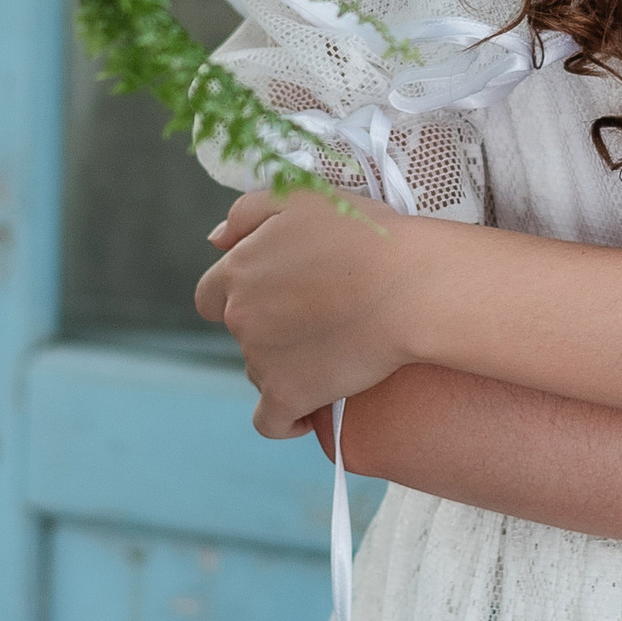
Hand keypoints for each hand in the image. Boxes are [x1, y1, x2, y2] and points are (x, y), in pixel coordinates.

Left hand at [196, 187, 422, 437]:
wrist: (410, 288)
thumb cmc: (367, 238)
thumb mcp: (304, 198)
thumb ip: (249, 212)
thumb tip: (214, 240)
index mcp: (238, 269)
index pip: (211, 296)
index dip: (241, 298)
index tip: (276, 298)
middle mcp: (239, 315)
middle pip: (241, 333)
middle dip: (269, 328)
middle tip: (318, 320)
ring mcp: (260, 358)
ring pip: (259, 371)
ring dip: (285, 366)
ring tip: (333, 353)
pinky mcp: (287, 396)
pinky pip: (271, 422)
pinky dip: (286, 421)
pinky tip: (306, 415)